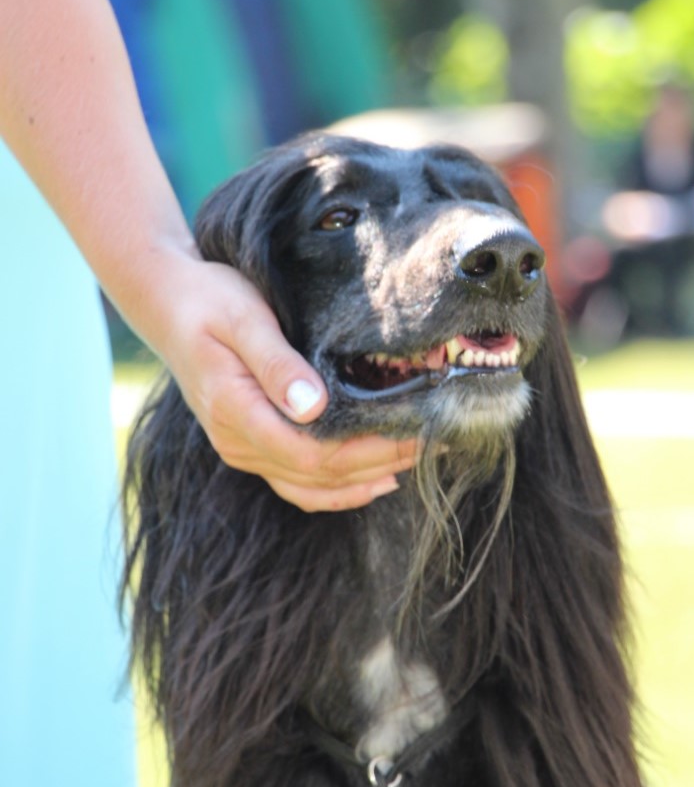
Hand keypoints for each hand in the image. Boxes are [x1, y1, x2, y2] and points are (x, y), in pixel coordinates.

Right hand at [152, 254, 418, 511]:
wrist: (165, 301)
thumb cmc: (209, 299)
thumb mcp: (244, 319)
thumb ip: (277, 363)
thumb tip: (313, 407)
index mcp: (236, 412)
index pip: (313, 454)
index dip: (369, 452)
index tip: (415, 433)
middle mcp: (237, 442)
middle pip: (319, 475)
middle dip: (380, 463)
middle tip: (434, 443)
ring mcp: (241, 448)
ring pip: (310, 487)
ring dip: (364, 481)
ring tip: (414, 461)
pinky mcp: (249, 444)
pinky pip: (297, 482)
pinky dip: (338, 487)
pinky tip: (373, 479)